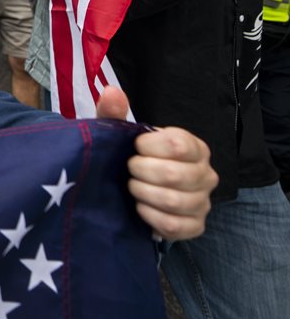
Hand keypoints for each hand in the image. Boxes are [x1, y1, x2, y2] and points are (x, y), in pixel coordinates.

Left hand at [96, 86, 215, 240]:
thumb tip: (111, 91)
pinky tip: (140, 209)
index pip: (177, 144)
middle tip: (129, 171)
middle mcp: (206, 173)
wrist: (135, 190)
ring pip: (174, 202)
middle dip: (140, 173)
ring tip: (133, 188)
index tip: (135, 148)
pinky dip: (151, 217)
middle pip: (174, 175)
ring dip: (143, 195)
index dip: (147, 147)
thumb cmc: (132, 156)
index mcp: (193, 146)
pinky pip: (175, 226)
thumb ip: (114, 113)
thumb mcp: (121, 133)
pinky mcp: (196, 226)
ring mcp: (203, 201)